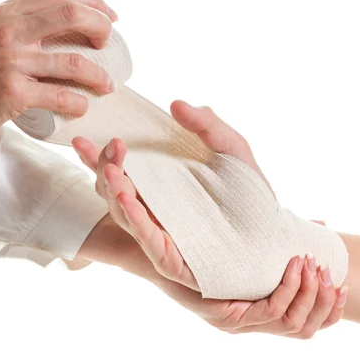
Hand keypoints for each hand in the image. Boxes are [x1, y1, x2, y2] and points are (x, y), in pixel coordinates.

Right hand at [0, 0, 117, 162]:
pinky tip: (81, 107)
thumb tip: (57, 28)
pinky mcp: (13, 93)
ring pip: (74, 63)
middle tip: (109, 44)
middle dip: (101, 27)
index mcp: (6, 12)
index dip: (92, 0)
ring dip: (99, 76)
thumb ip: (17, 26)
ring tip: (106, 85)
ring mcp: (12, 61)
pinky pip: (61, 97)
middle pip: (73, 15)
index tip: (109, 15)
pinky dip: (79, 103)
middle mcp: (11, 31)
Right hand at [73, 100, 347, 337]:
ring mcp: (158, 234)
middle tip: (113, 146)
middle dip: (103, 167)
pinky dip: (133, 216)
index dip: (97, 156)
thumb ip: (208, 126)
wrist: (276, 238)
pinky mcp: (170, 256)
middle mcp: (153, 210)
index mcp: (160, 188)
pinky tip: (126, 196)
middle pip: (112, 190)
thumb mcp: (232, 151)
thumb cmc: (253, 199)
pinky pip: (145, 237)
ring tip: (112, 168)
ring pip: (122, 212)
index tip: (83, 137)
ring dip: (112, 189)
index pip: (119, 171)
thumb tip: (176, 103)